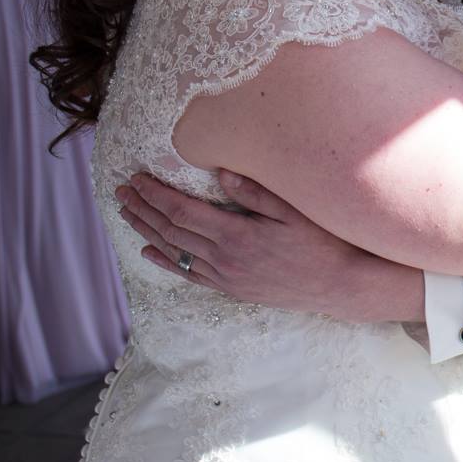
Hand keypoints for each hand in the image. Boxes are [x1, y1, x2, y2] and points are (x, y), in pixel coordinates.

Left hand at [116, 171, 423, 322]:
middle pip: (171, 230)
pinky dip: (166, 261)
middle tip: (121, 191)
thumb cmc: (324, 243)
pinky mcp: (233, 288)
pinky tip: (149, 251)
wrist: (341, 286)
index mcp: (237, 235)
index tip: (136, 179)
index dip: (155, 194)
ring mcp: (227, 277)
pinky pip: (190, 274)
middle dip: (143, 208)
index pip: (182, 211)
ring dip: (147, 230)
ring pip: (174, 252)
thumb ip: (255, 192)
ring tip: (127, 213)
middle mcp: (225, 259)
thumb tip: (219, 173)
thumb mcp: (294, 211)